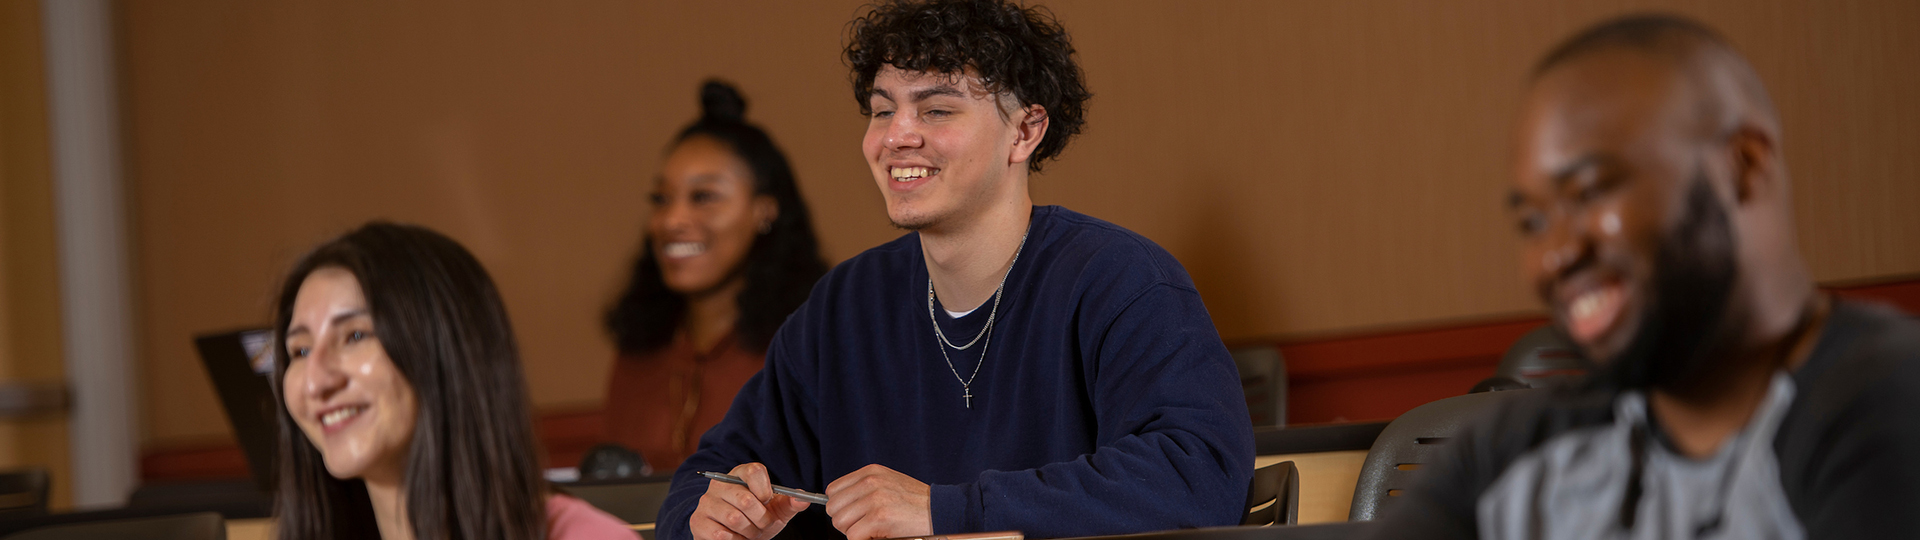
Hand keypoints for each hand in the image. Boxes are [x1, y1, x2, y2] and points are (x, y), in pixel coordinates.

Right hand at [689, 463, 811, 539]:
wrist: (734, 537)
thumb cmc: (756, 519)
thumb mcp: (776, 511)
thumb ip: (790, 503)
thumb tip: (804, 499)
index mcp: (740, 474)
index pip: (754, 471)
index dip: (766, 490)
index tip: (768, 501)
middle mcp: (720, 484)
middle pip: (746, 500)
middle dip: (761, 519)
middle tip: (762, 524)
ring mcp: (707, 502)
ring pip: (735, 519)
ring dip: (749, 532)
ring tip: (750, 532)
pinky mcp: (698, 521)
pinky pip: (721, 534)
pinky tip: (736, 538)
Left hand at [824, 464, 931, 539]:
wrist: (941, 511)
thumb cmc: (915, 502)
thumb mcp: (887, 483)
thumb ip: (864, 489)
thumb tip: (837, 504)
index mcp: (870, 472)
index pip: (833, 490)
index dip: (841, 506)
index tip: (854, 514)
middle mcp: (870, 482)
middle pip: (833, 508)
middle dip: (845, 521)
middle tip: (864, 525)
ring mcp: (874, 499)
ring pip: (840, 523)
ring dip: (853, 532)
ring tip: (873, 530)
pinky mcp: (879, 518)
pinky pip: (853, 536)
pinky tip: (878, 535)